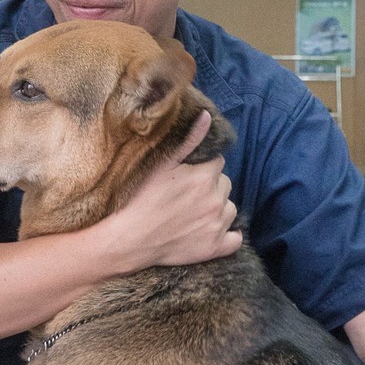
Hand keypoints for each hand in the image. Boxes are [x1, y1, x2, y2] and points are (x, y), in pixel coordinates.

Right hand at [101, 110, 241, 271]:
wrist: (129, 240)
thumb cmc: (141, 199)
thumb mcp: (161, 165)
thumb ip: (189, 140)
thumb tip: (208, 116)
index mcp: (205, 177)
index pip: (218, 162)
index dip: (203, 167)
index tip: (187, 175)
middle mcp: (217, 200)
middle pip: (224, 184)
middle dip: (211, 186)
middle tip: (187, 194)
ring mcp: (217, 225)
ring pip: (230, 208)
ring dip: (218, 208)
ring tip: (195, 212)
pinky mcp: (215, 248)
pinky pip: (235, 239)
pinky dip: (228, 235)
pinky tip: (212, 230)